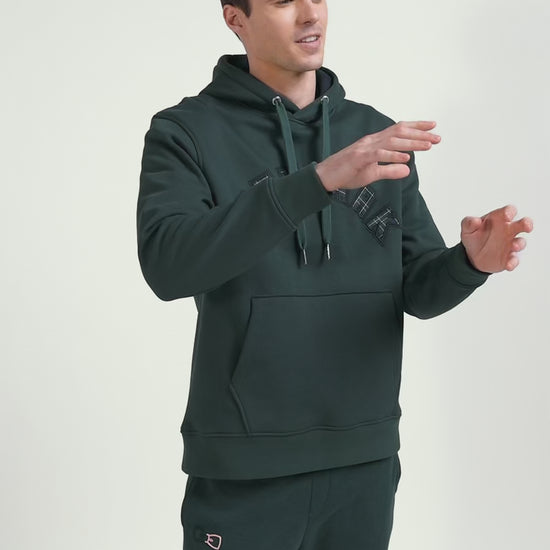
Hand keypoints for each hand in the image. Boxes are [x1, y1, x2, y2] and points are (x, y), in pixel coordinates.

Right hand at [315, 121, 440, 191]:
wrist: (325, 177)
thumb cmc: (346, 174)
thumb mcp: (372, 174)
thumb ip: (390, 170)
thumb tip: (407, 169)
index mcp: (374, 142)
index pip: (398, 130)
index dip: (416, 127)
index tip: (432, 127)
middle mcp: (371, 140)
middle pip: (399, 132)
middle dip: (420, 134)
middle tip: (437, 137)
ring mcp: (365, 148)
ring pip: (392, 141)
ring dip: (411, 143)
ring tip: (427, 145)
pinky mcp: (359, 158)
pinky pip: (379, 155)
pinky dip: (393, 155)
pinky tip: (406, 157)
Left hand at [460, 205, 533, 272]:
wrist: (472, 255)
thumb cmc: (473, 236)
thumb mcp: (467, 229)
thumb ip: (468, 222)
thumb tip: (475, 220)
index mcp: (499, 219)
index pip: (509, 210)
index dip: (510, 211)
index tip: (506, 216)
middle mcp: (508, 230)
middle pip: (523, 223)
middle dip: (527, 224)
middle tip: (527, 226)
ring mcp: (510, 244)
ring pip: (521, 242)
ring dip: (519, 244)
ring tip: (514, 246)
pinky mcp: (509, 257)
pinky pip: (514, 259)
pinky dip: (513, 262)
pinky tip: (508, 265)